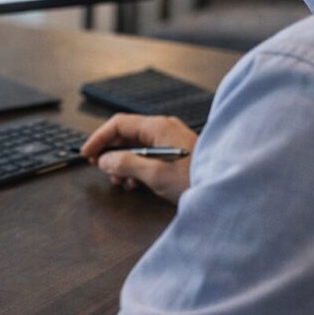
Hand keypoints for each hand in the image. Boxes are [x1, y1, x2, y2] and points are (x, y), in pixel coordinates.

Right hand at [80, 114, 196, 203]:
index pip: (118, 124)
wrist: (227, 190)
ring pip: (136, 146)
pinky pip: (149, 154)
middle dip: (111, 153)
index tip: (86, 154)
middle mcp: (164, 128)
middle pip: (126, 135)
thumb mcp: (154, 174)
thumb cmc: (196, 179)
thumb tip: (105, 160)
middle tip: (101, 169)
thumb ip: (126, 164)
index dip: (99, 139)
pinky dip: (137, 167)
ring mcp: (171, 140)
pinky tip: (137, 183)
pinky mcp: (176, 153)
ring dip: (123, 163)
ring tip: (120, 181)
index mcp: (158, 127)